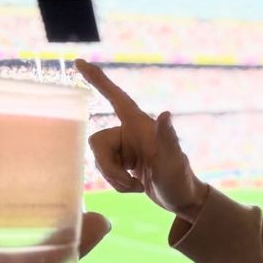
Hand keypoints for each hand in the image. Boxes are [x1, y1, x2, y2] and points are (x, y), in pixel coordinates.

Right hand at [75, 59, 207, 219]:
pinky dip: (117, 183)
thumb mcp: (173, 161)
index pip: (115, 97)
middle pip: (97, 142)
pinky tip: (136, 187)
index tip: (79, 62)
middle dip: (108, 168)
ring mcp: (126, 148)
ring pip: (99, 159)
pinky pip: (106, 170)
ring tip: (137, 186)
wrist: (183, 200)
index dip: (97, 79)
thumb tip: (166, 114)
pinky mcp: (124, 162)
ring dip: (115, 178)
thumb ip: (167, 138)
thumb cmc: (180, 180)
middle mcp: (129, 132)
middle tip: (130, 183)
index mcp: (139, 124)